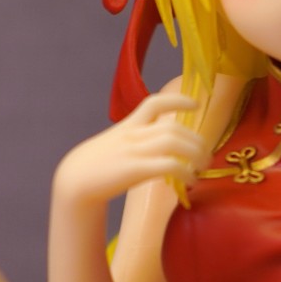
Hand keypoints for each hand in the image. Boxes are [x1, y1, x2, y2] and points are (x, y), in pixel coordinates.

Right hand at [53, 92, 207, 208]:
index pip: (154, 103)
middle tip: (207, 154)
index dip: (177, 100)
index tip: (195, 104)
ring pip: (175, 142)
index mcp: (129, 125)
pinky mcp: (135, 169)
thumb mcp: (116, 143)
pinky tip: (191, 181)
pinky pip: (169, 165)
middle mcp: (133, 134)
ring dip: (196, 154)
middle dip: (196, 140)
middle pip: (173, 128)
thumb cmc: (98, 165)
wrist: (74, 180)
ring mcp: (134, 151)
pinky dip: (186, 172)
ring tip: (203, 166)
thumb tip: (159, 147)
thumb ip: (136, 140)